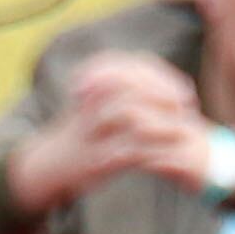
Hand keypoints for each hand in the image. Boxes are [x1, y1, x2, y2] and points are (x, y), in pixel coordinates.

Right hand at [6, 51, 211, 217]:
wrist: (46, 165)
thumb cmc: (79, 134)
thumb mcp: (98, 101)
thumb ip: (125, 86)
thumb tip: (165, 81)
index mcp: (93, 84)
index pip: (134, 68)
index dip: (163, 78)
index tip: (185, 89)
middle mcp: (90, 104)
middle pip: (134, 88)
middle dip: (166, 96)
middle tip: (188, 106)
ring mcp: (91, 131)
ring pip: (131, 115)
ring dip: (163, 122)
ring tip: (184, 128)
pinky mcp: (95, 159)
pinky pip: (129, 151)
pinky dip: (154, 151)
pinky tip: (169, 154)